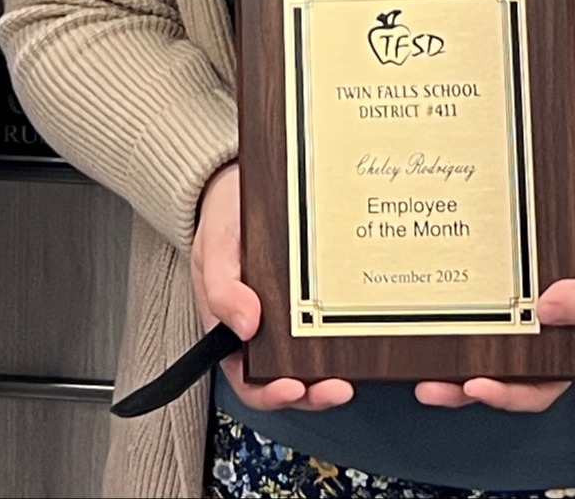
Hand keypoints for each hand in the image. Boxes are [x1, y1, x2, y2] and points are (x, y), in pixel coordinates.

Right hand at [190, 163, 353, 413]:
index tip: (293, 387)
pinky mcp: (316, 294)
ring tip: (353, 369)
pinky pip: (331, 319)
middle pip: (291, 379)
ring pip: (315, 356)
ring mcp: (295, 313)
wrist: (242, 181)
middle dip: (315, 392)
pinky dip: (346, 330)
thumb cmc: (223, 218)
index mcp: (234, 331)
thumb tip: (245, 326)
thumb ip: (221, 288)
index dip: (272, 394)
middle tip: (338, 387)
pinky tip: (360, 324)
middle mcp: (267, 329)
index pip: (250, 381)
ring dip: (334, 371)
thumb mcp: (214, 248)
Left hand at [415, 163, 574, 414]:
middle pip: (495, 372)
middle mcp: (537, 327)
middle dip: (458, 386)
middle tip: (429, 385)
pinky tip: (427, 301)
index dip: (506, 395)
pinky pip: (472, 295)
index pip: (536, 386)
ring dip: (446, 355)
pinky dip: (449, 304)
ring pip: (476, 339)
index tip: (476, 386)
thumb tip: (548, 312)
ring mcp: (514, 301)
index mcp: (568, 339)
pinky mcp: (497, 272)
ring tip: (416, 358)